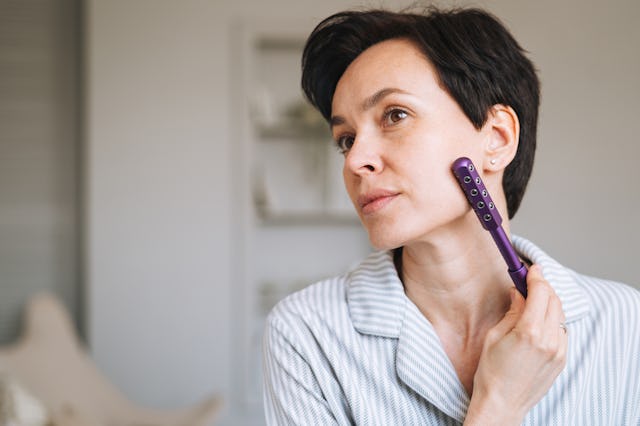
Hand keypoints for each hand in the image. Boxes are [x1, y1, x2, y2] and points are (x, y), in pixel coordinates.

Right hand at [464, 264, 566, 424]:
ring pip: (560, 315)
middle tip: (530, 281)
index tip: (531, 269)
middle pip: (554, 300)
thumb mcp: (495, 335)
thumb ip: (512, 311)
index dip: (536, 277)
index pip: (541, 292)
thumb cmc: (491, 371)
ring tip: (532, 302)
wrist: (502, 402)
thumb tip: (519, 292)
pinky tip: (537, 323)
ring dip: (548, 303)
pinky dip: (552, 321)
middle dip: (543, 287)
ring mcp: (559, 351)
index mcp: (530, 332)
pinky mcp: (562, 359)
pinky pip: (561, 331)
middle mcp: (549, 340)